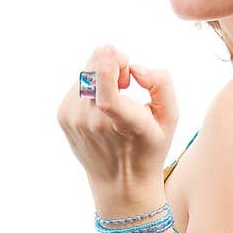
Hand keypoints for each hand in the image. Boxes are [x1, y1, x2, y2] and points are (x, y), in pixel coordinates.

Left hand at [56, 44, 179, 186]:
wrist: (120, 183)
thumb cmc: (149, 145)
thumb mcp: (170, 118)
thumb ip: (162, 85)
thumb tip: (136, 69)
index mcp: (125, 126)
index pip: (108, 98)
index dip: (106, 68)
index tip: (111, 50)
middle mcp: (95, 124)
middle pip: (94, 71)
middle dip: (112, 62)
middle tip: (126, 81)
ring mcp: (75, 121)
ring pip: (85, 73)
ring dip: (101, 73)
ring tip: (116, 95)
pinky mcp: (63, 116)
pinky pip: (76, 83)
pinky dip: (90, 84)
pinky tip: (101, 104)